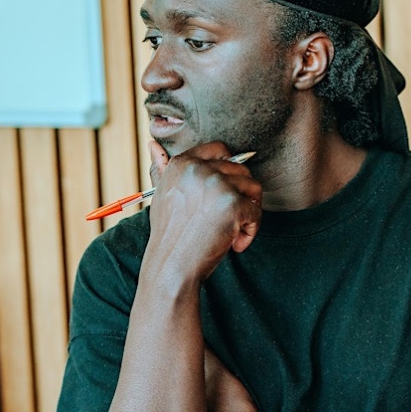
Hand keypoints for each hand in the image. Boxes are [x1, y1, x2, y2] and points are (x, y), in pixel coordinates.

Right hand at [145, 141, 261, 282]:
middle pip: (241, 170)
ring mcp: (216, 185)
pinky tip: (234, 244)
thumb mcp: (162, 196)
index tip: (223, 195)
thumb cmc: (169, 235)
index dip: (229, 171)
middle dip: (241, 196)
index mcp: (181, 163)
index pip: (220, 150)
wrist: (171, 267)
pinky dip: (250, 231)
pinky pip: (257, 212)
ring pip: (253, 188)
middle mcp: (198, 169)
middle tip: (227, 221)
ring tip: (231, 232)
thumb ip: (162, 169)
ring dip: (248, 213)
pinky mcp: (233, 204)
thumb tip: (153, 144)